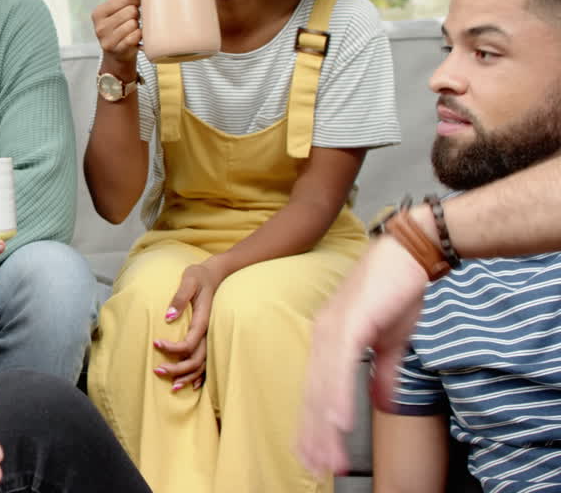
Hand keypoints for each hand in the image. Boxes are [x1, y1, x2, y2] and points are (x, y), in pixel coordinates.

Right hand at [91, 0, 142, 64]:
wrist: (117, 56)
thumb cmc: (120, 29)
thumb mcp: (119, 10)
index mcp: (98, 12)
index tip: (136, 4)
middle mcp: (99, 26)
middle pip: (131, 10)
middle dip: (137, 14)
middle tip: (134, 19)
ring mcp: (106, 39)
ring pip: (133, 24)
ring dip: (138, 26)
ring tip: (133, 29)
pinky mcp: (116, 50)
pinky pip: (135, 37)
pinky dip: (139, 36)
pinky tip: (136, 38)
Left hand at [153, 261, 223, 391]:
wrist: (215, 274)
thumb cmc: (198, 276)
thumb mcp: (188, 280)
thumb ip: (179, 298)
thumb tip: (167, 317)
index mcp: (203, 320)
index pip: (189, 342)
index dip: (173, 348)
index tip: (155, 344)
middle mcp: (208, 332)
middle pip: (196, 359)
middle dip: (177, 369)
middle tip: (157, 371)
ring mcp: (211, 336)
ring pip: (203, 364)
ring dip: (188, 377)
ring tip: (172, 386)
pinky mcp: (209, 337)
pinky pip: (208, 361)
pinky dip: (201, 375)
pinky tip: (193, 385)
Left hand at [297, 234, 426, 476]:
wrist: (408, 255)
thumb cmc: (397, 293)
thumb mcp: (389, 340)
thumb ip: (382, 373)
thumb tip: (382, 402)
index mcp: (327, 341)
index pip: (315, 391)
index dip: (313, 425)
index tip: (313, 454)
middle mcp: (322, 337)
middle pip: (313, 395)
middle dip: (314, 435)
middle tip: (314, 467)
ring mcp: (333, 330)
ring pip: (324, 387)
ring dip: (325, 426)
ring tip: (327, 457)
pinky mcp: (350, 324)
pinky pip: (342, 367)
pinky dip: (340, 396)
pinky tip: (339, 422)